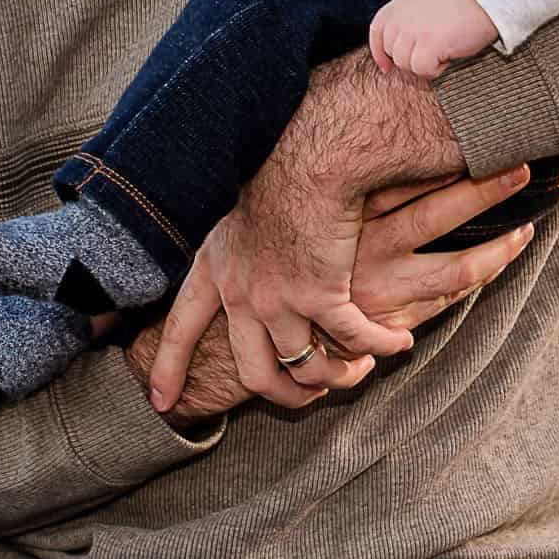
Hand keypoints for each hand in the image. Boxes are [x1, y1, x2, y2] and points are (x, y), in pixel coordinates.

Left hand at [153, 141, 410, 408]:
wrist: (309, 155)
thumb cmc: (282, 166)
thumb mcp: (239, 206)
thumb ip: (240, 237)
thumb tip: (251, 251)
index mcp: (215, 267)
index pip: (180, 328)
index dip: (169, 368)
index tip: (162, 403)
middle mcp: (241, 293)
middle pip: (255, 373)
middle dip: (286, 397)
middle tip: (309, 401)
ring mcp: (279, 300)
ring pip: (309, 367)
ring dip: (340, 376)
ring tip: (361, 369)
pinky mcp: (321, 294)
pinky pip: (354, 339)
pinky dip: (379, 345)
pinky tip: (397, 341)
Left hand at [369, 0, 498, 77]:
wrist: (487, 0)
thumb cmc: (463, 5)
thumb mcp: (427, 2)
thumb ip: (408, 18)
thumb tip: (396, 49)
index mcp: (401, 2)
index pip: (377, 30)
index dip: (379, 52)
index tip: (387, 66)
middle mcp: (402, 14)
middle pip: (391, 51)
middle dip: (409, 59)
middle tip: (432, 54)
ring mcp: (414, 29)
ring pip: (404, 63)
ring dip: (423, 64)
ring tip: (443, 52)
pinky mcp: (428, 44)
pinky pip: (421, 69)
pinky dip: (435, 70)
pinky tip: (448, 58)